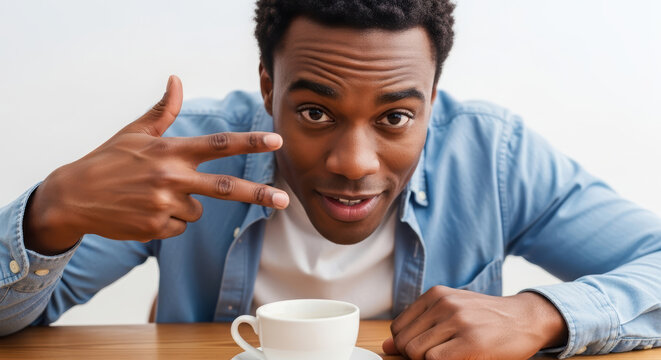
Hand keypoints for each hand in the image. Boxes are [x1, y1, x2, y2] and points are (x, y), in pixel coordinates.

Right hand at [24, 75, 288, 254]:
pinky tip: (145, 211)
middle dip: (259, 194)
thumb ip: (163, 110)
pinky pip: (180, 226)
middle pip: (226, 188)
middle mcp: (172, 177)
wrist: (73, 197)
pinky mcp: (156, 227)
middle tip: (285, 200)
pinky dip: (168, 221)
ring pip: (197, 210)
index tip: (276, 141)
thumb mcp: (135, 132)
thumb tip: (176, 79)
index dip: (250, 142)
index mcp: (170, 151)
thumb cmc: (108, 161)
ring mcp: (165, 204)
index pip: (218, 144)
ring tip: (152, 196)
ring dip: (184, 205)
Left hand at [382, 286, 567, 359]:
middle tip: (439, 356)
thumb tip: (386, 347)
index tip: (424, 350)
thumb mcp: (451, 312)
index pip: (398, 328)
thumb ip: (419, 326)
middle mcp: (443, 304)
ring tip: (450, 356)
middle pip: (405, 343)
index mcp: (435, 295)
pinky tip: (459, 358)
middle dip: (415, 357)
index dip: (406, 346)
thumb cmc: (485, 319)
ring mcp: (457, 322)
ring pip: (417, 353)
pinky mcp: (471, 341)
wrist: (525, 318)